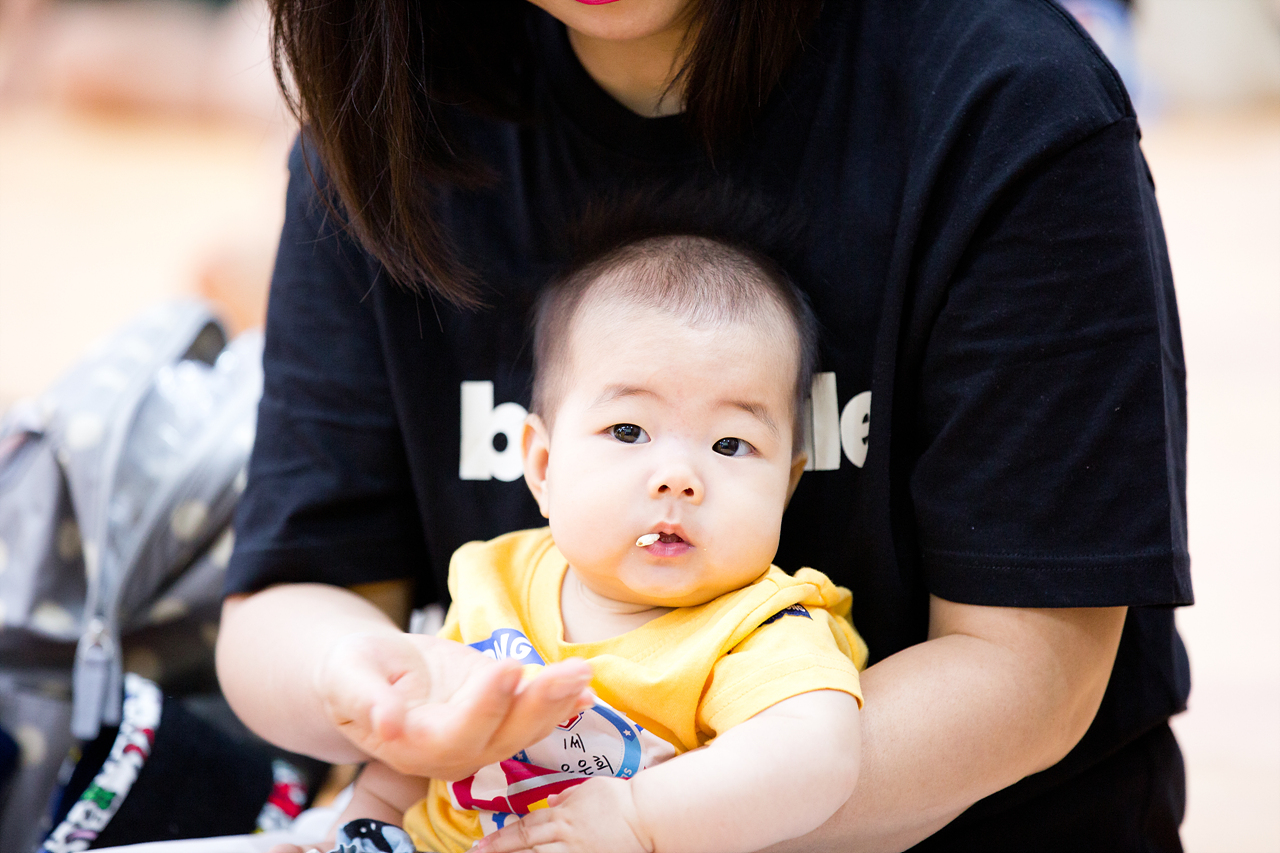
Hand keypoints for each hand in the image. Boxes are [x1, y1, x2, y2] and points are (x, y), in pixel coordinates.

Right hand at [316, 631, 594, 779]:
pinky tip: (585, 688)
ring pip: (524, 729)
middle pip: (501, 736)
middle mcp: (451, 751)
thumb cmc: (355, 669)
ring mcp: (478, 738)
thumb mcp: (346, 675)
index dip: (483, 705)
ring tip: (583, 673)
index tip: (505, 668)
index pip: (455, 732)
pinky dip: (561, 704)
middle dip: (538, 704)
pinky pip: (533, 718)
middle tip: (570, 673)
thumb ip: (364, 700)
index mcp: (411, 745)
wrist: (372, 670)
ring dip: (557, 702)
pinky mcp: (498, 717)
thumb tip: (386, 721)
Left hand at [474, 776, 653, 852]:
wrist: (648, 815)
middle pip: (525, 847)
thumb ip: (569, 796)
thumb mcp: (591, 789)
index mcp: (563, 815)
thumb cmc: (622, 799)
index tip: (481, 845)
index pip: (524, 828)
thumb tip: (552, 803)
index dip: (500, 837)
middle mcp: (564, 836)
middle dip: (499, 852)